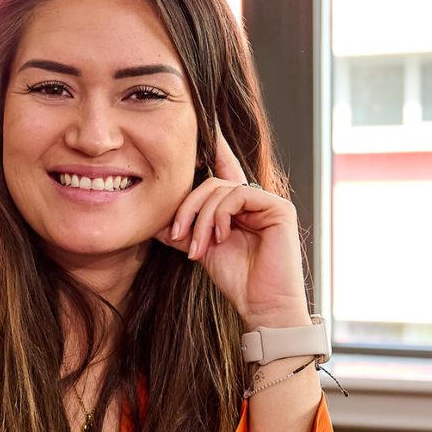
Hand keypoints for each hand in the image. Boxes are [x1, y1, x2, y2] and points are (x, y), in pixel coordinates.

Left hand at [157, 133, 309, 328]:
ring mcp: (268, 201)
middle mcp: (254, 199)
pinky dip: (219, 216)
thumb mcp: (199, 249)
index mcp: (238, 206)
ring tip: (195, 246)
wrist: (262, 306)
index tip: (203, 125)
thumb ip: (181, 229)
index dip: (214, 146)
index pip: (222, 169)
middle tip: (175, 233)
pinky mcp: (278, 208)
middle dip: (186, 206)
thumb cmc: (236, 280)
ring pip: (220, 188)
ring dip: (199, 217)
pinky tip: (217, 238)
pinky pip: (238, 195)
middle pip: (211, 182)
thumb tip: (153, 218)